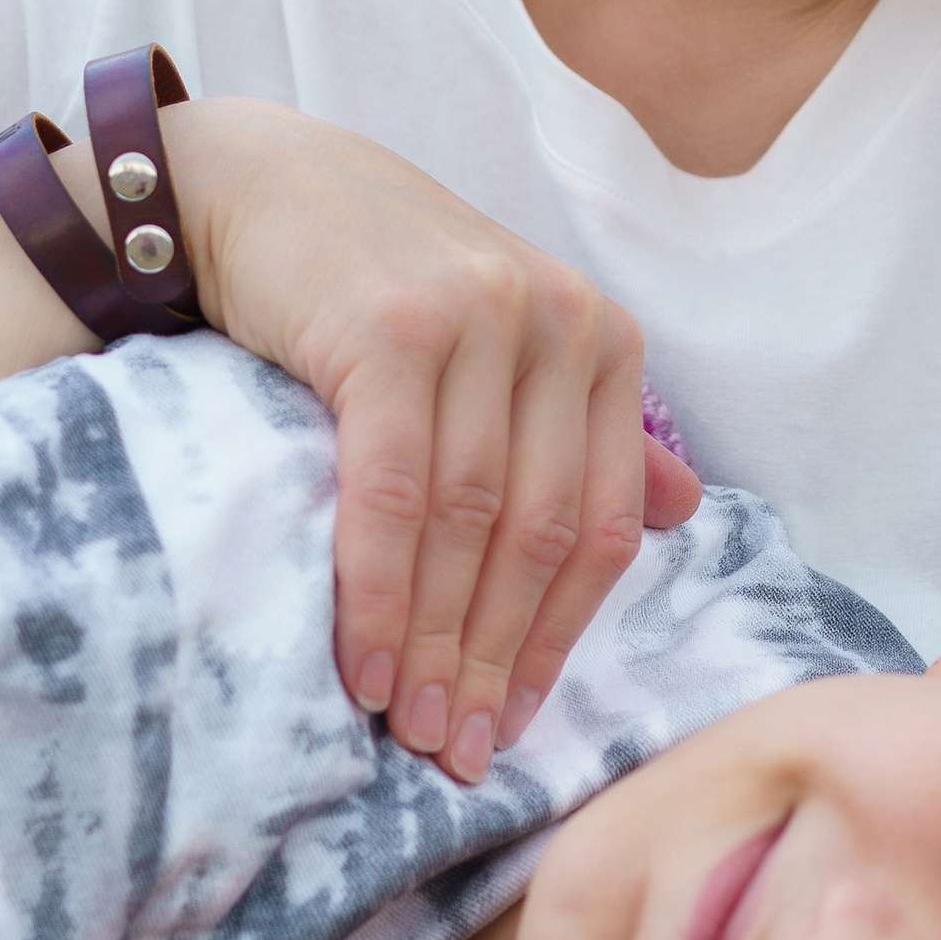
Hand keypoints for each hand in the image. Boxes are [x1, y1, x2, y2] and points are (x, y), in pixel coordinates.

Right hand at [154, 98, 700, 776]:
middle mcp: (558, 323)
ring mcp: (480, 320)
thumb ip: (586, 426)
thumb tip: (680, 512)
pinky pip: (397, 493)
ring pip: (473, 524)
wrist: (260, 187)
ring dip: (439, 643)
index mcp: (602, 341)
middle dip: (498, 660)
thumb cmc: (380, 282)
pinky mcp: (393, 329)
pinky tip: (366, 661)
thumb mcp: (503, 343)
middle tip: (458, 752)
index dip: (560, 641)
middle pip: (540, 535)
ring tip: (411, 726)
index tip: (518, 725)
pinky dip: (383, 592)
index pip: (601, 526)